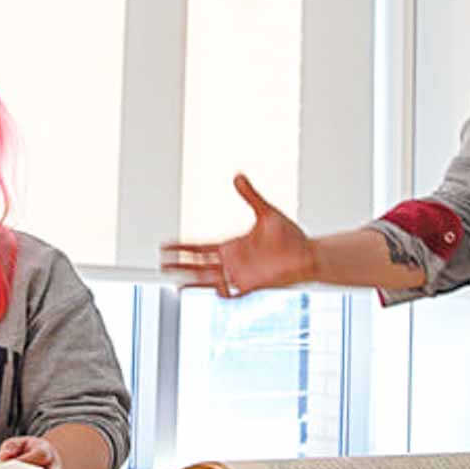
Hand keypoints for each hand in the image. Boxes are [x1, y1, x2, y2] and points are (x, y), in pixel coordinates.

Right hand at [161, 174, 314, 296]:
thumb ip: (250, 195)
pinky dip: (226, 292)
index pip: (199, 247)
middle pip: (198, 265)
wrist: (308, 253)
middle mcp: (233, 261)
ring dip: (194, 281)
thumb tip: (238, 176)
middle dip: (180, 265)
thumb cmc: (290, 236)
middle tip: (160, 265)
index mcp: (232, 245)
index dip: (182, 247)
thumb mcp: (266, 212)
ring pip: (211, 279)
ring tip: (176, 284)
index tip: (165, 246)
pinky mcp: (255, 284)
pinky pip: (235, 292)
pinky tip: (218, 291)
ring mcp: (242, 274)